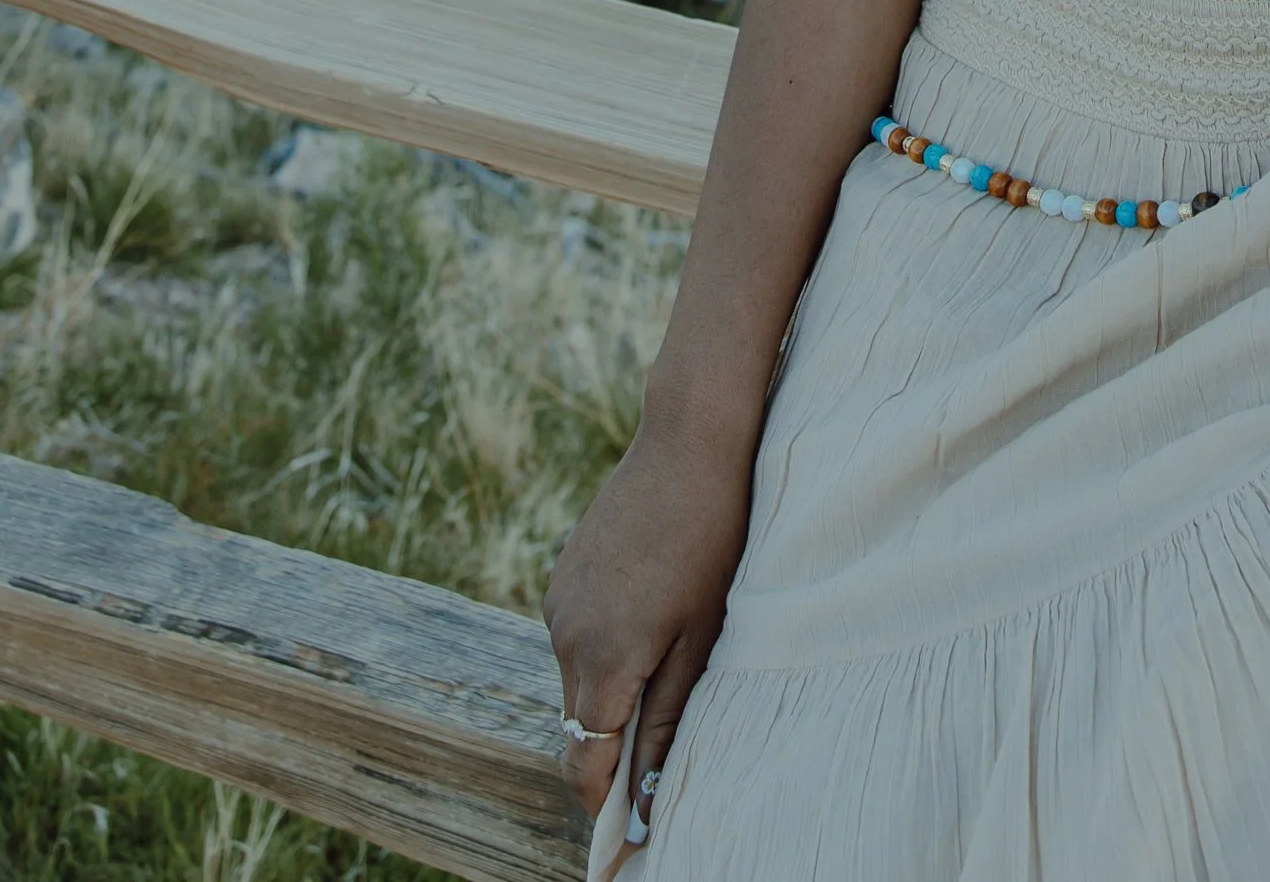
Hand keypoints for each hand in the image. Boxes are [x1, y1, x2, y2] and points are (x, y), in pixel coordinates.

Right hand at [543, 416, 752, 821]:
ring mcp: (557, 602)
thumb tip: (648, 797)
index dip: (603, 803)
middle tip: (662, 751)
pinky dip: (603, 650)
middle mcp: (565, 635)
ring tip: (668, 660)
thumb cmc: (712, 536)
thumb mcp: (701, 636)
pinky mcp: (561, 576)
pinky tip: (650, 616)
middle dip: (612, 750)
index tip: (630, 828)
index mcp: (603, 658)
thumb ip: (667, 719)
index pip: (583, 762)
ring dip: (610, 694)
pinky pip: (575, 638)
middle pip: (577, 726)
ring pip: (576, 682)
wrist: (689, 441)